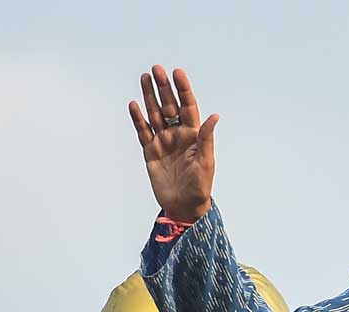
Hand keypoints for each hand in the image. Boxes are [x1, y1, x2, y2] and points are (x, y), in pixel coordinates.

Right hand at [127, 65, 218, 220]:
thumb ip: (206, 138)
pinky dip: (138, 118)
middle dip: (163, 87)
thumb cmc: (200, 185)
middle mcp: (177, 134)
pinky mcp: (150, 152)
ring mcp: (163, 141)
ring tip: (144, 78)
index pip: (187, 106)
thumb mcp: (205, 161)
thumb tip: (214, 116)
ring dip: (149, 96)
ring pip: (154, 114)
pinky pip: (143, 132)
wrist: (184, 206)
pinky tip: (134, 104)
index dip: (183, 89)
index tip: (177, 72)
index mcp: (193, 134)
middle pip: (169, 105)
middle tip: (156, 69)